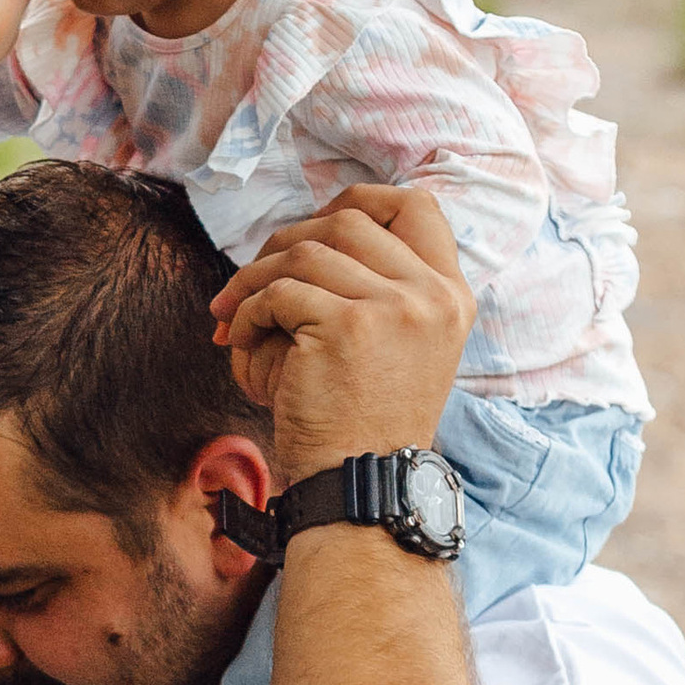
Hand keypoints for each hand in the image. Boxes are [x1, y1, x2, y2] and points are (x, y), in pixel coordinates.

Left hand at [211, 185, 473, 481]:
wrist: (362, 483)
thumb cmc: (364, 423)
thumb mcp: (400, 348)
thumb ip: (380, 290)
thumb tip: (311, 232)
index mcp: (450, 294)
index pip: (416, 206)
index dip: (358, 201)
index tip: (313, 228)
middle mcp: (431, 294)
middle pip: (348, 220)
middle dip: (286, 240)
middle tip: (252, 279)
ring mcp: (394, 306)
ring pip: (304, 251)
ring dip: (254, 278)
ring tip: (234, 313)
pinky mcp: (348, 326)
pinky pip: (278, 292)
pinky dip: (248, 312)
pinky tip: (240, 338)